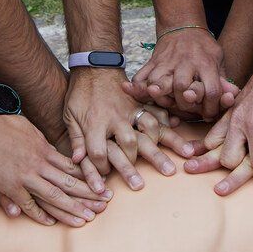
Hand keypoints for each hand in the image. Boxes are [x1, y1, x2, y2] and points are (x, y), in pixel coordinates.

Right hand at [0, 110, 111, 227]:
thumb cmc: (3, 125)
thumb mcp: (28, 128)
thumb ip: (41, 141)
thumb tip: (48, 149)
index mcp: (45, 151)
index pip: (72, 167)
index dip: (88, 178)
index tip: (101, 186)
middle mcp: (40, 165)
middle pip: (69, 183)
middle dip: (88, 196)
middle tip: (104, 205)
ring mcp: (26, 176)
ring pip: (54, 195)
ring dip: (71, 208)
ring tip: (86, 219)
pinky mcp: (11, 186)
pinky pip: (28, 204)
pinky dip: (39, 214)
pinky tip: (51, 222)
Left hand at [63, 67, 187, 188]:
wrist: (93, 65)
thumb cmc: (79, 93)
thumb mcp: (70, 116)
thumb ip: (76, 139)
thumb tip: (77, 161)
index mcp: (95, 123)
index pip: (98, 152)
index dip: (100, 168)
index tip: (104, 176)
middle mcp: (116, 118)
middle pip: (129, 144)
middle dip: (135, 166)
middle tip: (141, 185)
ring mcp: (131, 110)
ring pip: (150, 128)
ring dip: (165, 144)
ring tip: (182, 157)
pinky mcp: (140, 103)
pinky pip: (158, 111)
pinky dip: (170, 120)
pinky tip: (180, 128)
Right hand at [130, 25, 228, 119]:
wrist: (183, 26)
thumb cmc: (204, 48)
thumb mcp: (218, 59)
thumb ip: (223, 80)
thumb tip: (232, 98)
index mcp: (205, 63)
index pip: (211, 90)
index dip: (211, 107)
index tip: (209, 115)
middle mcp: (185, 62)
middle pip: (182, 87)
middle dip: (185, 104)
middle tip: (189, 109)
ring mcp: (167, 62)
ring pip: (159, 82)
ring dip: (161, 97)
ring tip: (166, 104)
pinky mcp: (153, 62)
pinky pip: (142, 76)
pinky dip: (138, 87)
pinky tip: (139, 94)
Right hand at [184, 59, 252, 194]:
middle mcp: (238, 122)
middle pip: (228, 161)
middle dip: (243, 166)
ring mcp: (229, 117)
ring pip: (216, 150)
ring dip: (229, 156)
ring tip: (244, 157)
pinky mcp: (227, 114)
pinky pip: (213, 136)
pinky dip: (218, 145)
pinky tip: (231, 147)